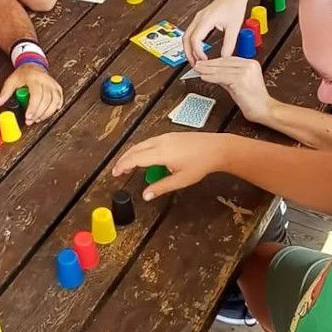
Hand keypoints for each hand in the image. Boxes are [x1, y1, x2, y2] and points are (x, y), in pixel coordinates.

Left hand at [0, 65, 62, 123]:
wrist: (32, 65)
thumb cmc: (22, 74)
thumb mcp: (11, 81)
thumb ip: (4, 93)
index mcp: (33, 78)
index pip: (36, 94)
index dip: (33, 107)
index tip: (28, 117)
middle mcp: (45, 80)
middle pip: (46, 99)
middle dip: (39, 113)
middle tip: (31, 121)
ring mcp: (52, 84)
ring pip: (54, 101)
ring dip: (47, 113)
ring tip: (38, 119)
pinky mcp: (56, 87)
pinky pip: (59, 99)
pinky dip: (55, 107)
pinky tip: (49, 113)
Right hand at [112, 132, 228, 200]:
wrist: (217, 148)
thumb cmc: (200, 165)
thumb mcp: (181, 180)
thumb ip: (161, 187)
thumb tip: (145, 196)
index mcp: (161, 153)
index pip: (135, 158)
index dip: (123, 165)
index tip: (115, 173)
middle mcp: (160, 142)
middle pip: (135, 149)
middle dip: (124, 159)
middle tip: (117, 171)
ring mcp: (165, 137)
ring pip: (142, 144)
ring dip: (132, 154)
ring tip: (128, 165)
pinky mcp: (170, 135)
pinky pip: (149, 142)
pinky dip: (141, 150)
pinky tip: (144, 158)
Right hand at [185, 0, 251, 62]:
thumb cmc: (235, 5)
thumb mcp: (234, 27)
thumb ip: (229, 44)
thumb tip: (224, 58)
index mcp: (206, 19)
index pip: (195, 39)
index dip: (197, 52)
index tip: (204, 60)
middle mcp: (199, 18)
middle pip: (186, 38)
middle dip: (188, 53)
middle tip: (195, 65)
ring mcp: (198, 18)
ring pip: (186, 35)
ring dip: (189, 49)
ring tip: (196, 60)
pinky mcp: (200, 19)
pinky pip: (191, 32)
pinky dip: (192, 43)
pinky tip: (198, 50)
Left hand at [194, 57, 274, 123]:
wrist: (264, 109)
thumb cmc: (254, 100)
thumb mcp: (239, 84)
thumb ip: (228, 77)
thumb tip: (213, 73)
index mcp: (251, 63)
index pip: (228, 60)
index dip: (214, 61)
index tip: (204, 63)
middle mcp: (249, 64)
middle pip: (224, 62)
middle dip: (208, 64)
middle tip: (197, 65)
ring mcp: (245, 71)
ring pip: (221, 69)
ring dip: (207, 70)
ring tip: (197, 70)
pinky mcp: (240, 79)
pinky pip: (221, 77)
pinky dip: (211, 77)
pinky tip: (204, 77)